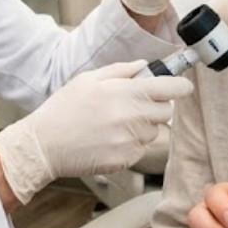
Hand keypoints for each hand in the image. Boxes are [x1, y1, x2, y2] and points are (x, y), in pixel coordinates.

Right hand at [0, 60, 191, 203]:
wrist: (44, 144)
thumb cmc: (64, 109)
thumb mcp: (89, 79)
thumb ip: (121, 71)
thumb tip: (144, 66)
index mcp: (127, 93)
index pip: (171, 89)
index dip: (180, 86)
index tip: (182, 87)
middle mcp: (133, 117)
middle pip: (166, 112)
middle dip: (155, 106)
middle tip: (133, 105)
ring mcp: (130, 141)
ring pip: (153, 132)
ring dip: (142, 127)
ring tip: (114, 124)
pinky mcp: (125, 160)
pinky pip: (140, 150)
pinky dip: (130, 144)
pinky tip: (108, 139)